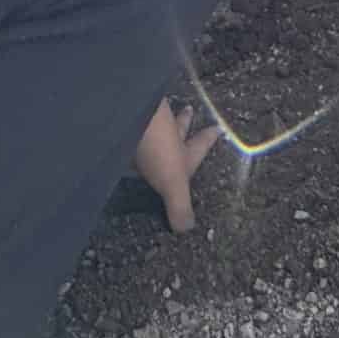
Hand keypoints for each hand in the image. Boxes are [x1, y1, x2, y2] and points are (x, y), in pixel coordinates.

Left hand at [132, 98, 220, 232]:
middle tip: (188, 109)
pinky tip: (121, 131)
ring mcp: (144, 127)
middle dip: (184, 120)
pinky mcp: (124, 126)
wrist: (127, 116)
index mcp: (181, 151)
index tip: (217, 127)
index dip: (208, 138)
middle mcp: (165, 135)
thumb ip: (179, 206)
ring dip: (157, 121)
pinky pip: (129, 127)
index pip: (199, 144)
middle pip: (177, 127)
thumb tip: (187, 228)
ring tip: (155, 117)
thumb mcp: (172, 182)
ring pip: (154, 123)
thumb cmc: (156, 145)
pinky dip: (129, 128)